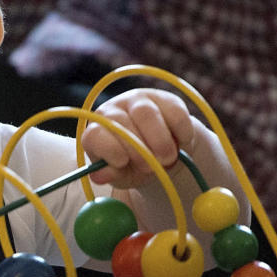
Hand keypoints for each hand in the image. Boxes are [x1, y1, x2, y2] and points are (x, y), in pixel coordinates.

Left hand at [81, 89, 195, 188]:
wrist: (163, 155)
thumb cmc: (135, 167)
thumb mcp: (123, 176)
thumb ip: (111, 175)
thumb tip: (98, 177)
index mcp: (97, 131)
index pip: (94, 134)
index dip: (109, 149)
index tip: (123, 163)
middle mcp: (113, 110)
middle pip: (120, 121)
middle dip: (138, 148)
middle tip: (151, 167)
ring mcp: (138, 100)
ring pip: (146, 112)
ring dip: (159, 140)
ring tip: (167, 159)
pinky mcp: (165, 99)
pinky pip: (173, 112)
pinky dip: (180, 132)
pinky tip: (181, 143)